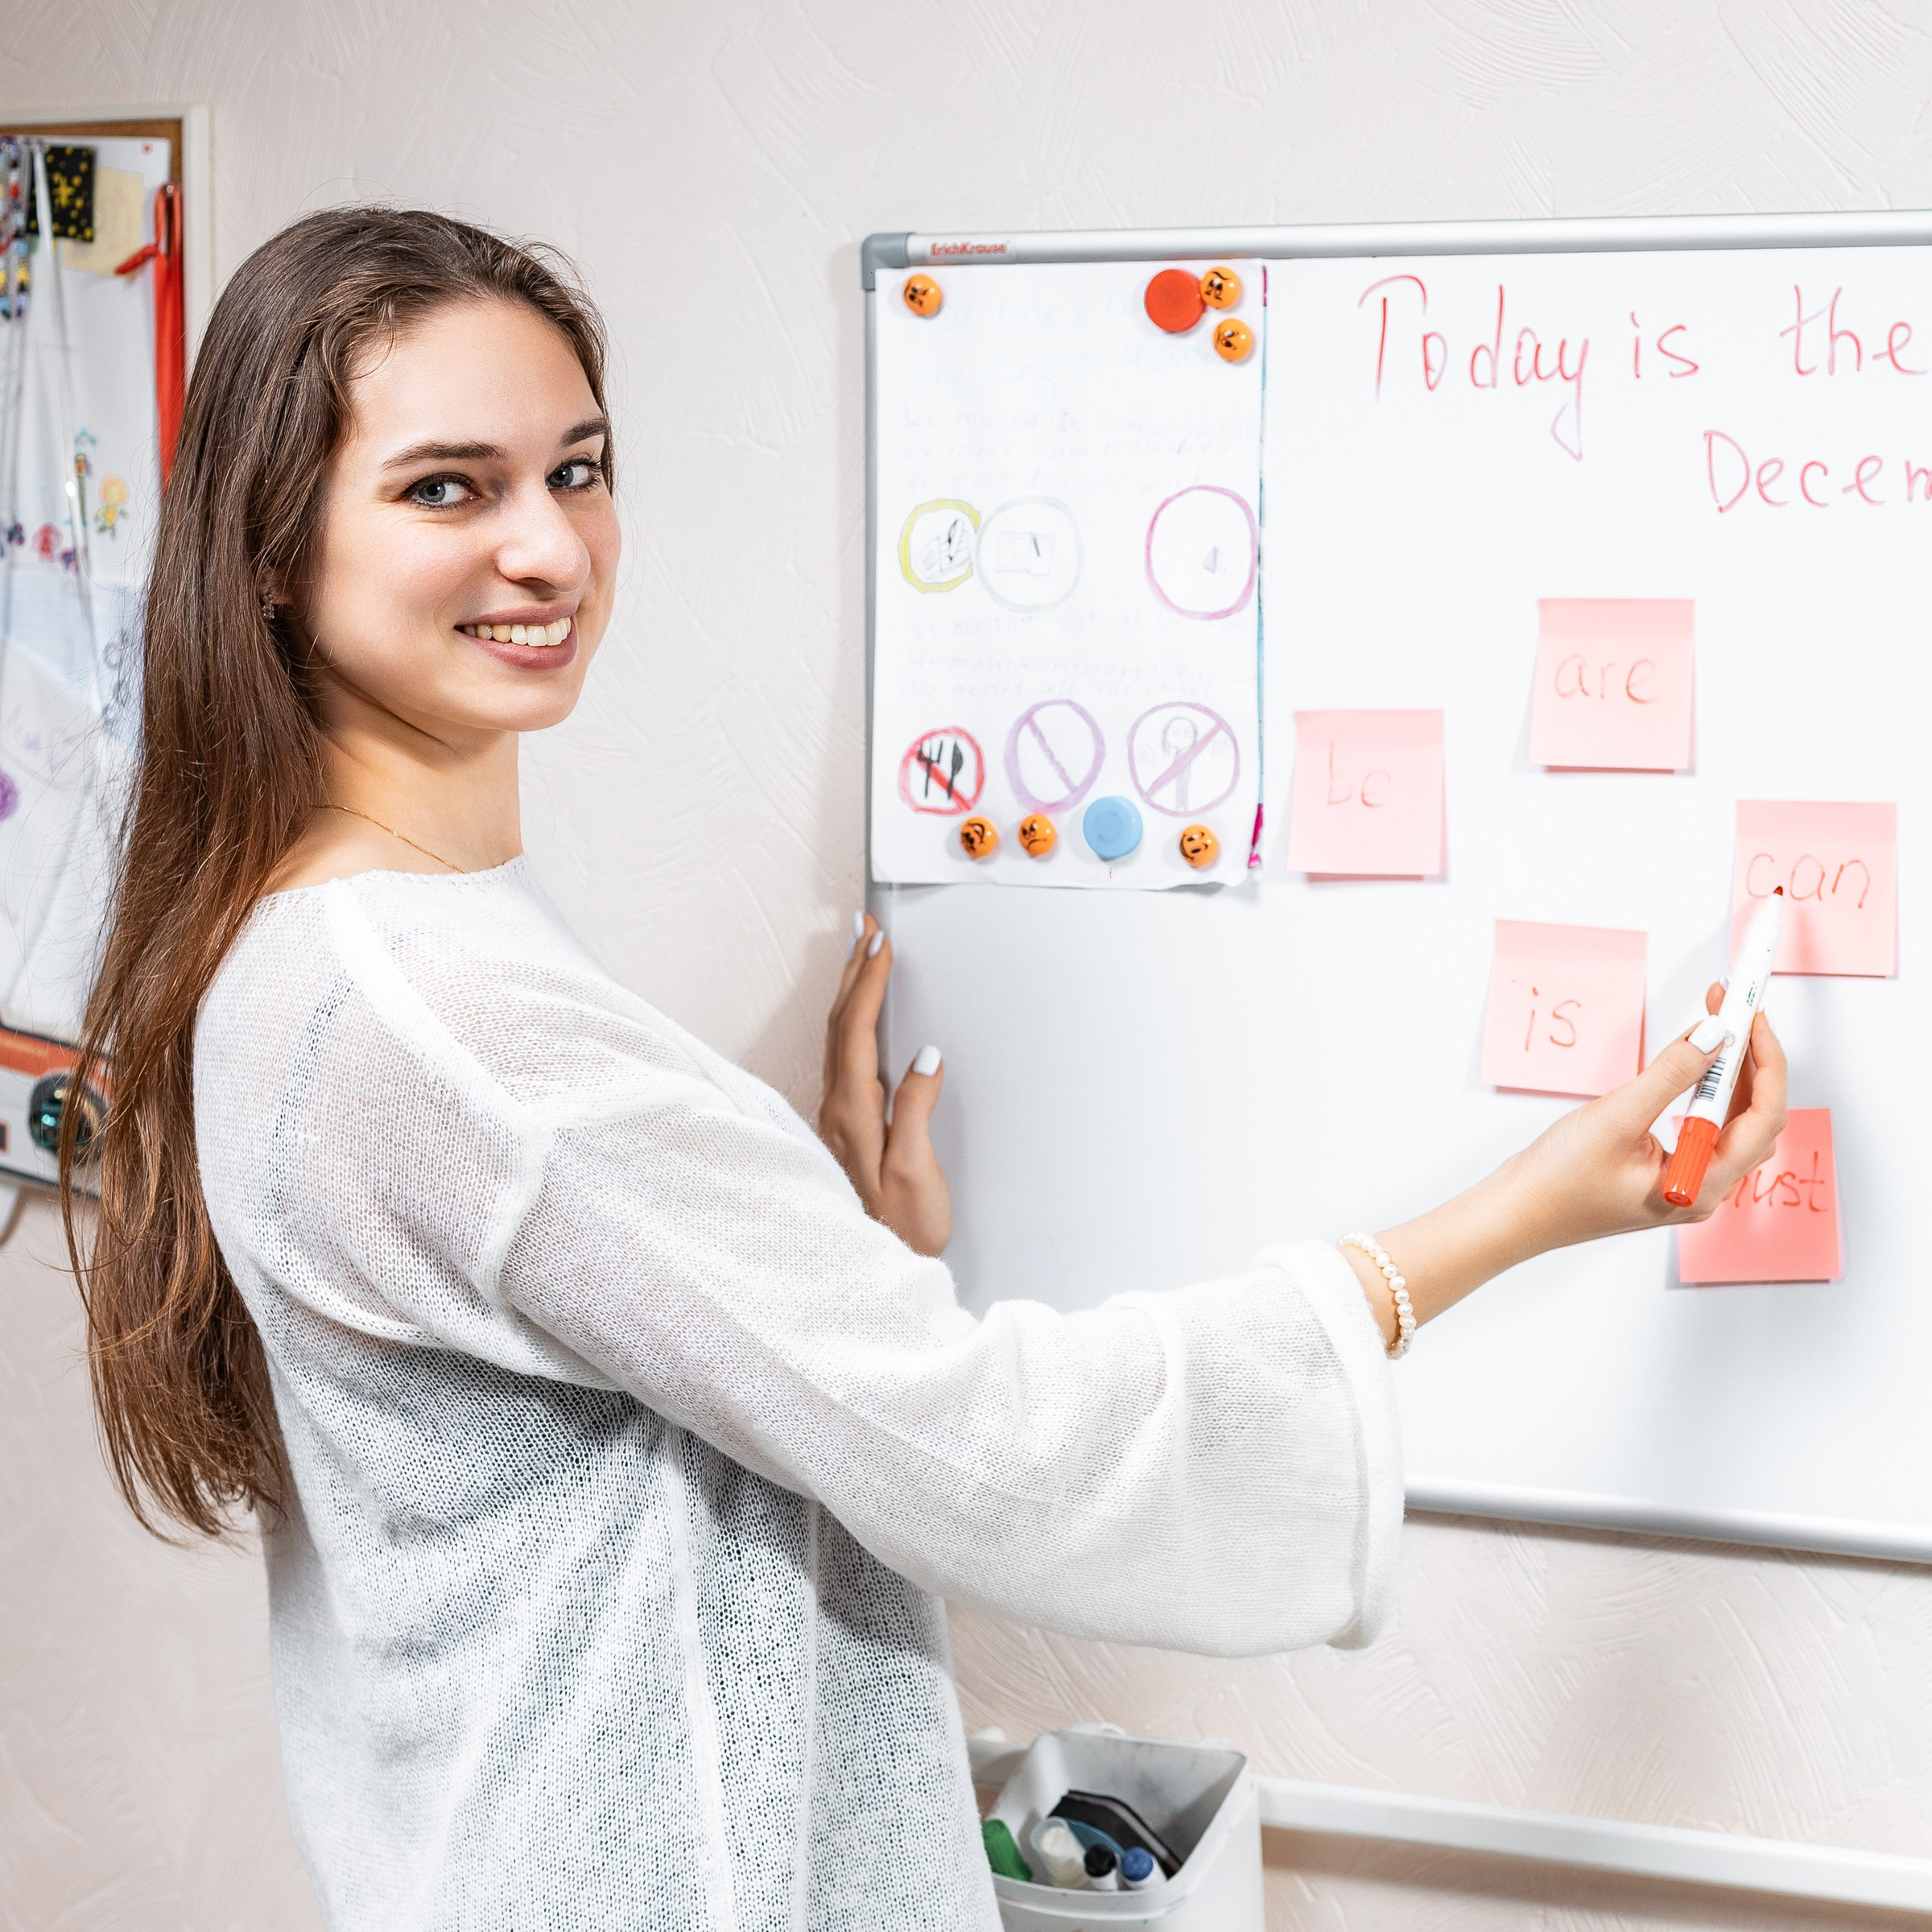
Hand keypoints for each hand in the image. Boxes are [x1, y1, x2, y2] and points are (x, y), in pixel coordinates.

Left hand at [817, 914, 951, 1255]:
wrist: (873, 1280)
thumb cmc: (901, 1235)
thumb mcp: (916, 1176)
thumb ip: (918, 1113)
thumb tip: (926, 1057)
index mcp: (853, 1116)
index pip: (858, 1033)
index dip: (869, 983)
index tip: (881, 943)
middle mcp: (837, 1113)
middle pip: (840, 1026)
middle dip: (853, 972)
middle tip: (865, 928)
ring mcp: (837, 1120)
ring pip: (837, 1039)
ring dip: (849, 992)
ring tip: (861, 955)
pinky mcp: (845, 1130)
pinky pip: (842, 1057)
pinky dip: (851, 1021)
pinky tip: (860, 1016)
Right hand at [1506, 984, 1788, 1251]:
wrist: (1520, 1210)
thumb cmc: (1560, 1182)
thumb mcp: (1616, 1118)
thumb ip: (1670, 1075)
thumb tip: (1713, 1037)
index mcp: (1702, 1185)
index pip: (1762, 1119)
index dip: (1766, 1064)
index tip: (1753, 1020)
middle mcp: (1704, 1186)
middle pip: (1755, 1117)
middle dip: (1751, 1060)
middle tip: (1735, 1014)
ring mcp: (1689, 1179)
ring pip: (1732, 1120)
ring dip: (1730, 1072)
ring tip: (1717, 1028)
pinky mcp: (1670, 1168)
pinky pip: (1706, 1124)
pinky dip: (1707, 1088)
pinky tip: (1694, 1064)